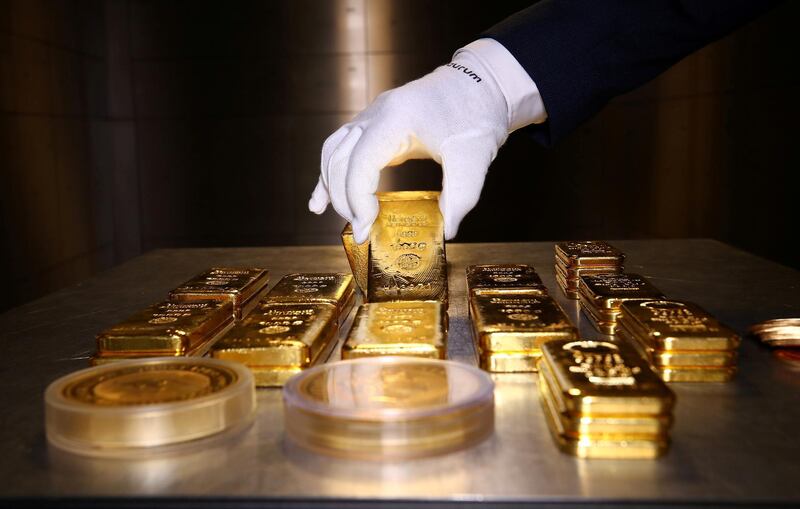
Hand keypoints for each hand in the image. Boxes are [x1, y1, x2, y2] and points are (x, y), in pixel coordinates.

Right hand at [308, 48, 511, 243]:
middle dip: (344, 200)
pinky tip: (319, 202)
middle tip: (362, 231)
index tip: (367, 228)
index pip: (360, 163)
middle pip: (340, 160)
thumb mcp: (474, 158)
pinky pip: (341, 148)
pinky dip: (329, 175)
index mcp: (396, 119)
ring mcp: (372, 115)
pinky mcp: (375, 123)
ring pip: (334, 153)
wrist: (483, 84)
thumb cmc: (477, 114)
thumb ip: (461, 196)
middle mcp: (376, 113)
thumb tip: (447, 231)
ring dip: (333, 188)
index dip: (357, 199)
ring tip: (347, 219)